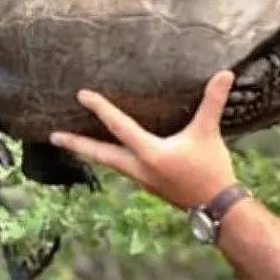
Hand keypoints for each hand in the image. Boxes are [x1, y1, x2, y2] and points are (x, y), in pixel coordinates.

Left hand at [49, 70, 237, 208]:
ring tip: (76, 143)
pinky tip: (115, 154)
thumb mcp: (209, 132)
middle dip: (77, 144)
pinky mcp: (149, 185)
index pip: (119, 126)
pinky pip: (123, 168)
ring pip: (110, 163)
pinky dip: (111, 159)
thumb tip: (225, 73)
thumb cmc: (211, 169)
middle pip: (101, 154)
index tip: (82, 95)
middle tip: (54, 137)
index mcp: (150, 153)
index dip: (100, 108)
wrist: (216, 206)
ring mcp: (142, 179)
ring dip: (92, 152)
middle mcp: (139, 168)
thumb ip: (213, 102)